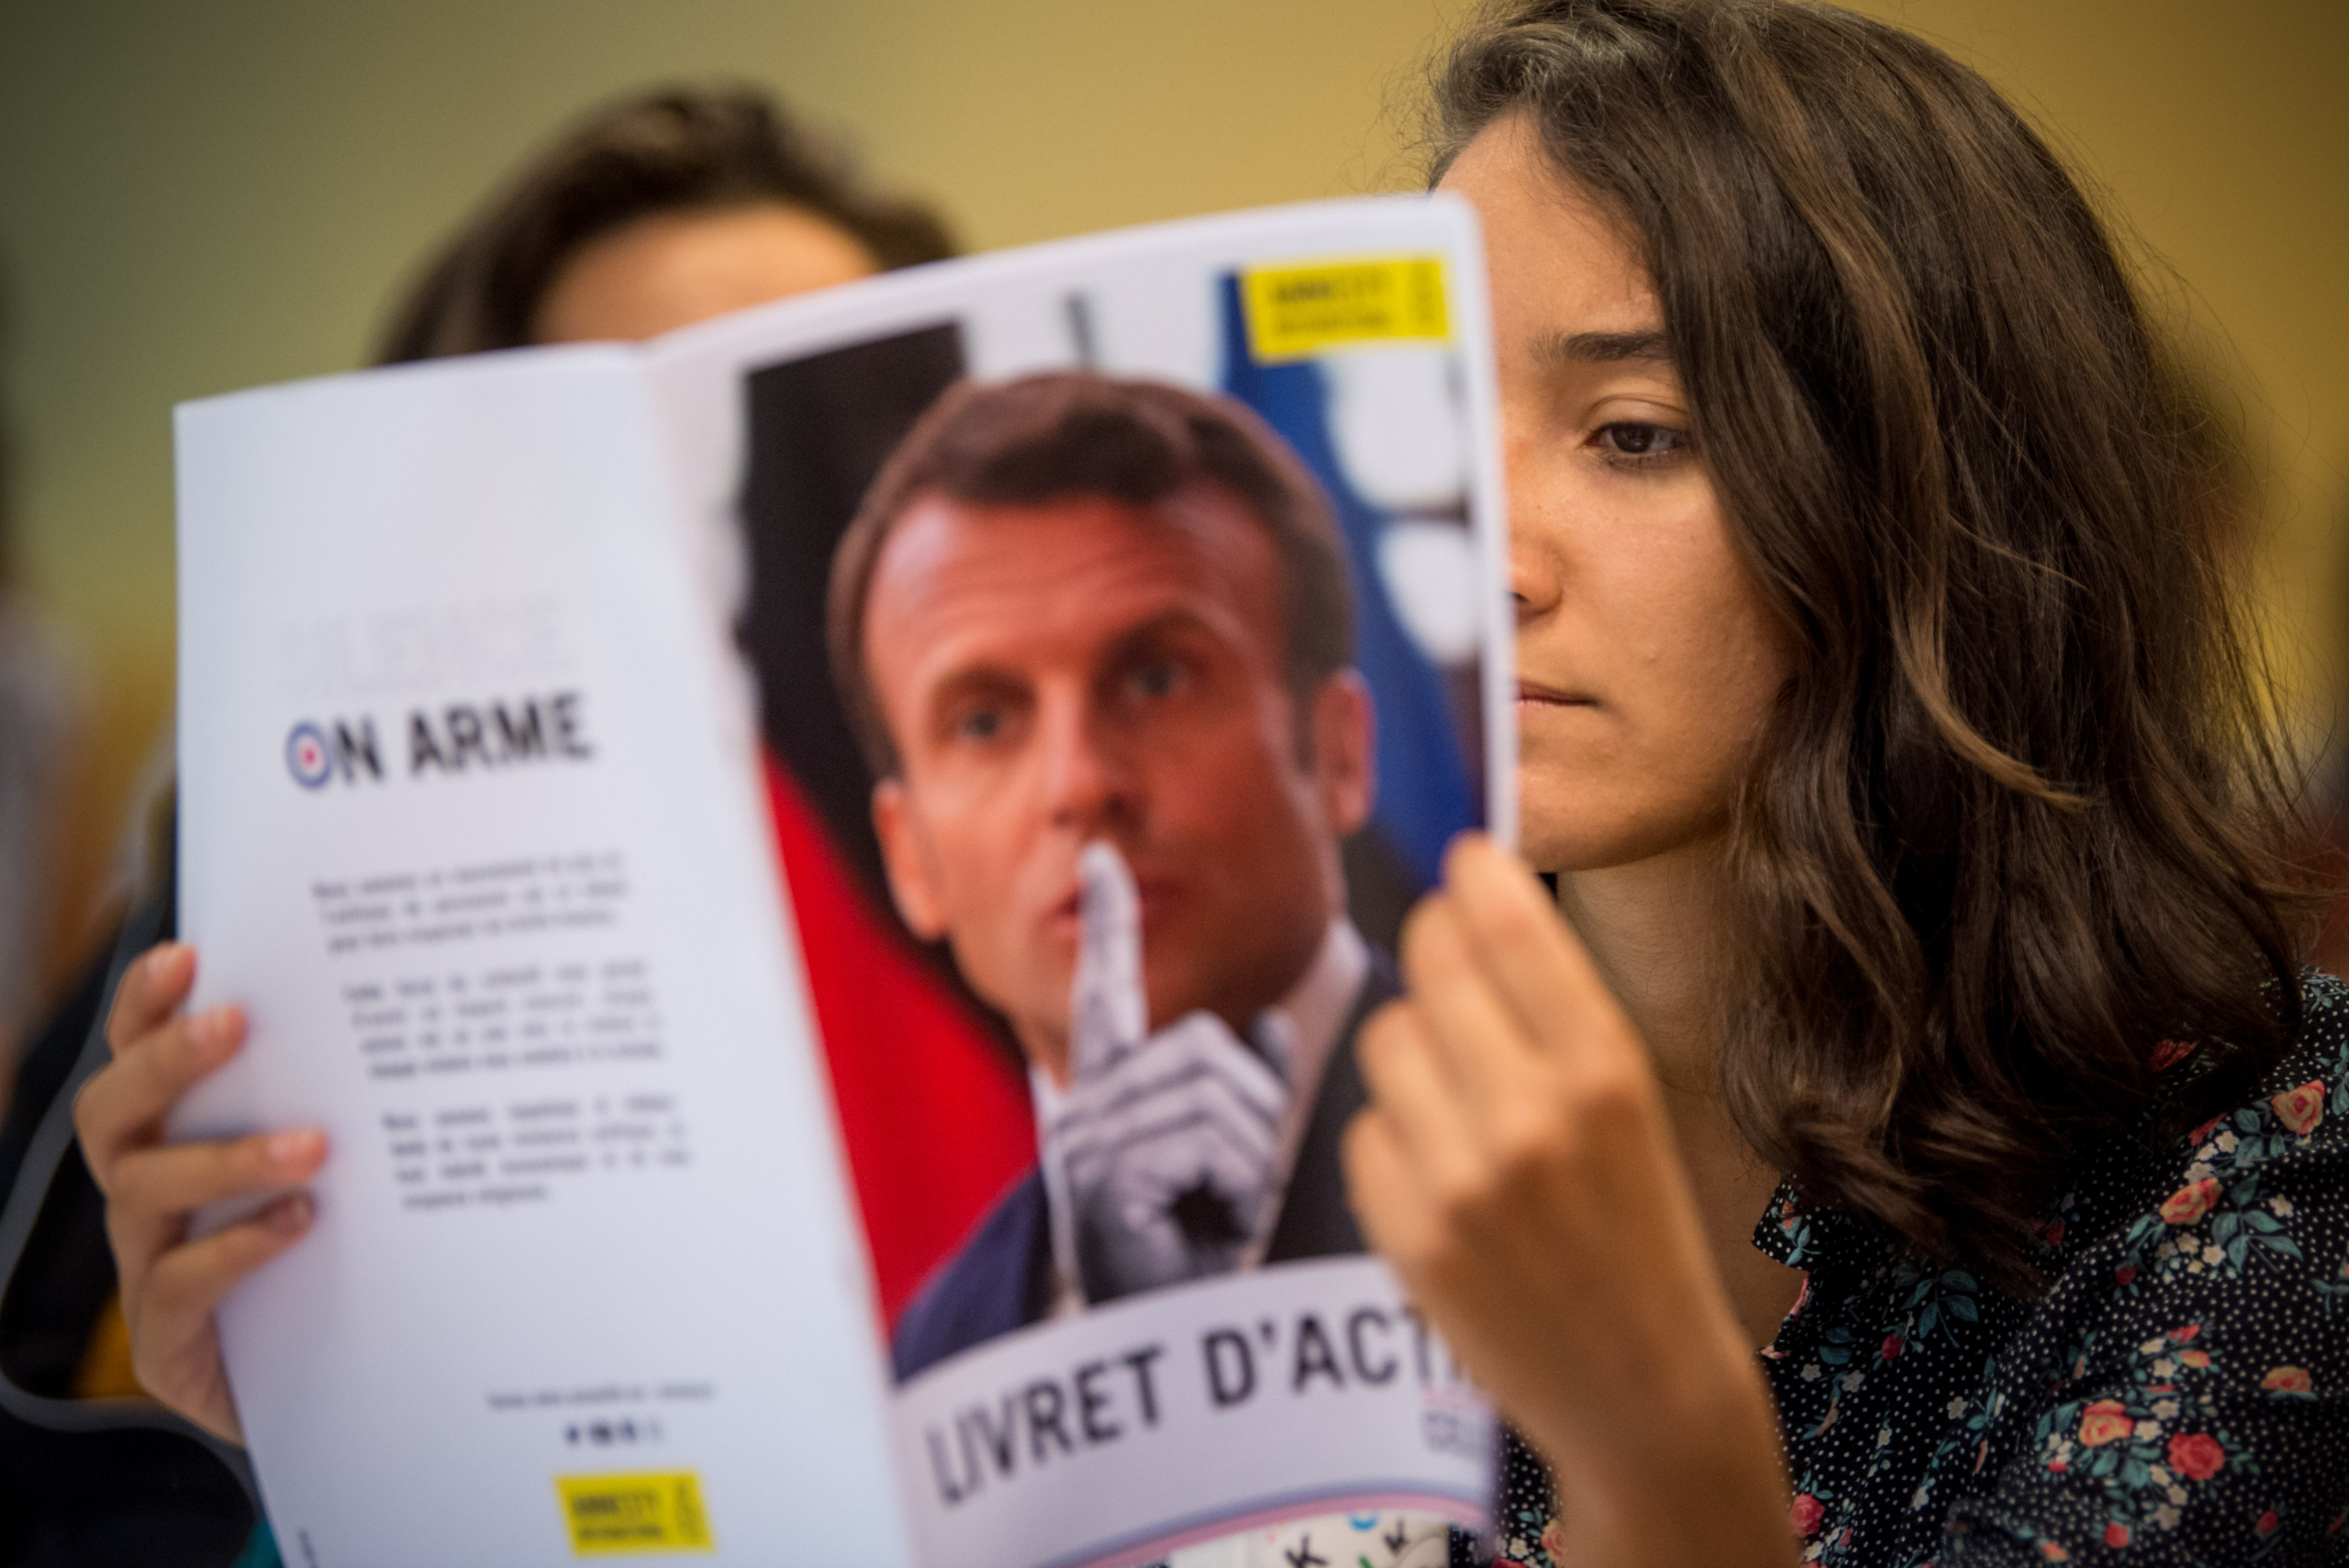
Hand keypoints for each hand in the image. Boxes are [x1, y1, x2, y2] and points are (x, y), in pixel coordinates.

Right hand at [71, 942, 324, 1442]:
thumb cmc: (337, 1256)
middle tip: (233, 1022)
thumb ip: (344, 1098)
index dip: (145, 1006)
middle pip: (112, 1113)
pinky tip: (299, 1225)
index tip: (187, 955)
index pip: (135, 1056)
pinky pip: (178, 1284)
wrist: (337, 1385)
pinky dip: (236, 1247)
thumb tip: (407, 1013)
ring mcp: (147, 1266)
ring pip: (143, 1192)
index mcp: (173, 1139)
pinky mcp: (169, 1342)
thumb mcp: (339, 1167)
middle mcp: (144, 1195)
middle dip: (165, 1062)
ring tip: (310, 1145)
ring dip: (223, 1158)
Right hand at [1046, 842, 1285, 1302]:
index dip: (1107, 927)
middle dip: (1250, 1110)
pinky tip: (1205, 1227)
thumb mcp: (1228, 1155)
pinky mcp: (1106, 1182)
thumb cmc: (1197, 1253)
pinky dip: (1231, 1187)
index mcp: (1111, 1094)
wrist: (1164, 1341)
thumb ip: (1245, 1086)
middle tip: (1231, 1186)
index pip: (1106, 994)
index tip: (1103, 864)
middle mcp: (1088, 1107)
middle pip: (1205, 1043)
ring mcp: (1090, 1144)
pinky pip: (1205, 1141)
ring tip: (1217, 1211)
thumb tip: (1264, 1024)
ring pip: (1215, 1090)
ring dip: (1246, 1157)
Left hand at [1342, 837, 1793, 1567]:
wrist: (1644, 1394)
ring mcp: (1459, 1176)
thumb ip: (1556, 1010)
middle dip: (1434, 946)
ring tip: (1458, 1097)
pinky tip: (1441, 1173)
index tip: (1465, 858)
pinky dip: (1392, 1137)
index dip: (1474, 875)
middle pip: (1430, 960)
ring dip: (1411, 1048)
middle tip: (1450, 964)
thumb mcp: (1633, 1106)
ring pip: (1385, 1036)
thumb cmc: (1641, 1234)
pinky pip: (1362, 1127)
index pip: (1507, 922)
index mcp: (1606, 1070)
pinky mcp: (1405, 1232)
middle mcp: (1529, 1114)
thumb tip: (1472, 897)